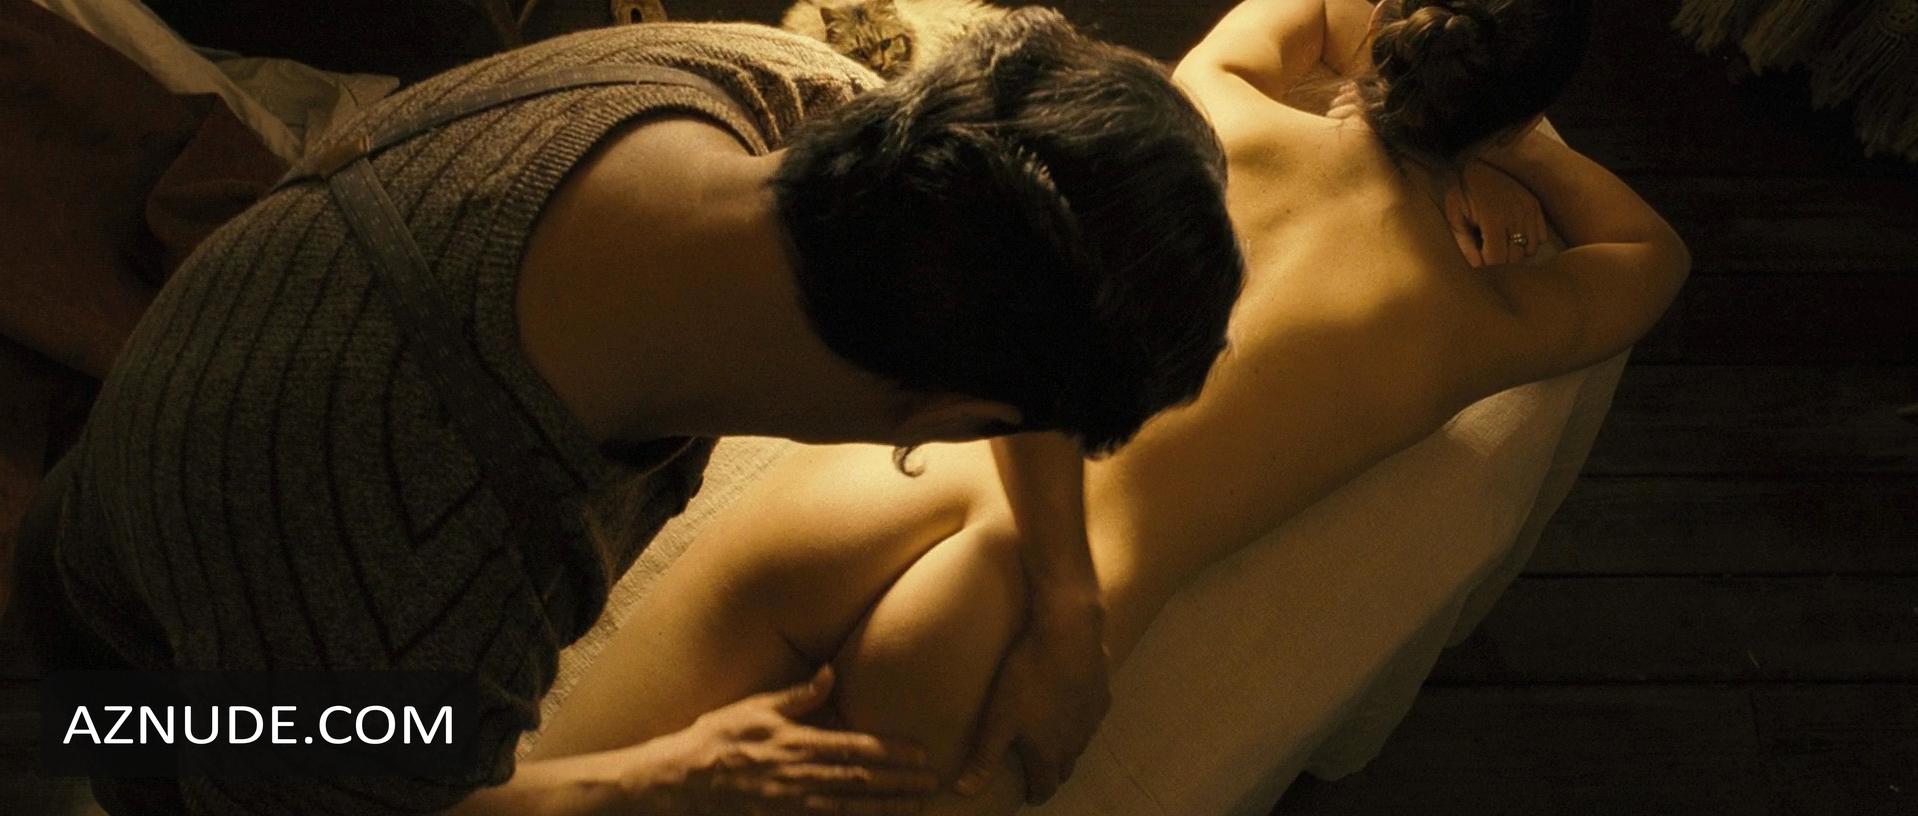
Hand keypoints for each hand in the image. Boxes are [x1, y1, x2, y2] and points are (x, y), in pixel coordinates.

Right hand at [648, 665, 938, 815]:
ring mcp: (793, 804)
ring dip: (887, 807)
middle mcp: (801, 777)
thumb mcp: (756, 707)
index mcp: (798, 743)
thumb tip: (830, 673)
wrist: (681, 779)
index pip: (857, 748)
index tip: (920, 753)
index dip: (892, 752)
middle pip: (862, 781)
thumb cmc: (718, 737)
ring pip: (850, 807)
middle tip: (933, 783)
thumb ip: (798, 695)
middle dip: (901, 783)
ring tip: (915, 804)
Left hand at [954, 592, 1109, 803]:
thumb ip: (984, 757)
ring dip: (1066, 748)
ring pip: (1080, 745)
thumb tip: (963, 791)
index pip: (1045, 787)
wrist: (1068, 636)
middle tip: (1038, 771)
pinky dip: (1080, 721)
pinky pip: (1091, 719)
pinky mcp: (1102, 697)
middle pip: (1065, 769)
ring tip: (1052, 741)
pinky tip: (1071, 708)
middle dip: (1052, 774)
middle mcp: (1075, 743)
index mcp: (1049, 753)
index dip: (1036, 794)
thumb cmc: (1028, 677)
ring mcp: (1092, 720)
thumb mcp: (998, 719)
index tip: (1030, 796)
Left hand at [1444, 160, 1547, 266]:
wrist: (1478, 161)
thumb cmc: (1462, 191)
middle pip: (1514, 258)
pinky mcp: (1536, 206)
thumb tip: (1477, 268)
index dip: (1487, 268)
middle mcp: (1515, 216)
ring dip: (1515, 253)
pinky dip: (1529, 242)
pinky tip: (1513, 235)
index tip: (1480, 264)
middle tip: (1489, 255)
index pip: (1497, 259)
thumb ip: (1465, 245)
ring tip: (1501, 245)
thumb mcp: (1455, 217)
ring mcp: (1528, 211)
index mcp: (1493, 220)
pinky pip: (1540, 238)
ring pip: (1529, 250)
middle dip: (1501, 263)